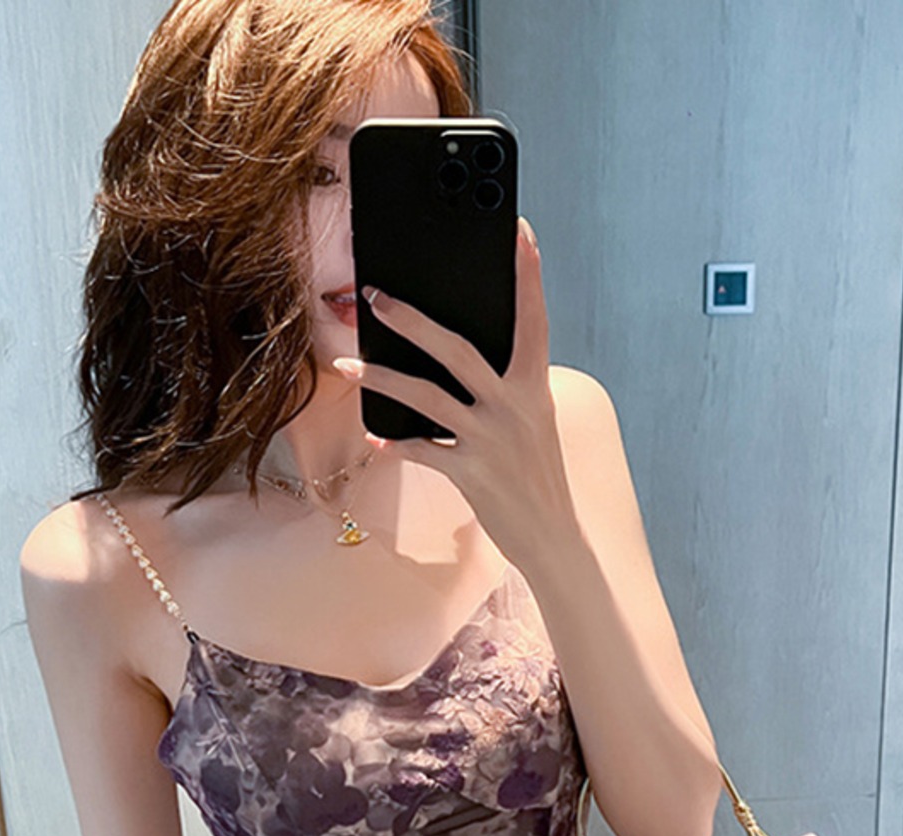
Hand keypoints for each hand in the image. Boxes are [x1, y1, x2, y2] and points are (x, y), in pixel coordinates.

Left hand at [332, 215, 576, 572]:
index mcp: (534, 385)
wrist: (553, 536)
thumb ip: (505, 388)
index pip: (533, 319)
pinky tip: (375, 436)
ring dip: (383, 377)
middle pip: (457, 349)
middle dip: (412, 320)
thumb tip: (456, 359)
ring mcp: (491, 439)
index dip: (528, 275)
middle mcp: (515, 406)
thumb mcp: (533, 421)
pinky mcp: (472, 473)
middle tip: (376, 295)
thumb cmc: (536, 474)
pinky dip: (396, 443)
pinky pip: (423, 451)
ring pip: (427, 396)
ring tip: (348, 364)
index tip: (519, 232)